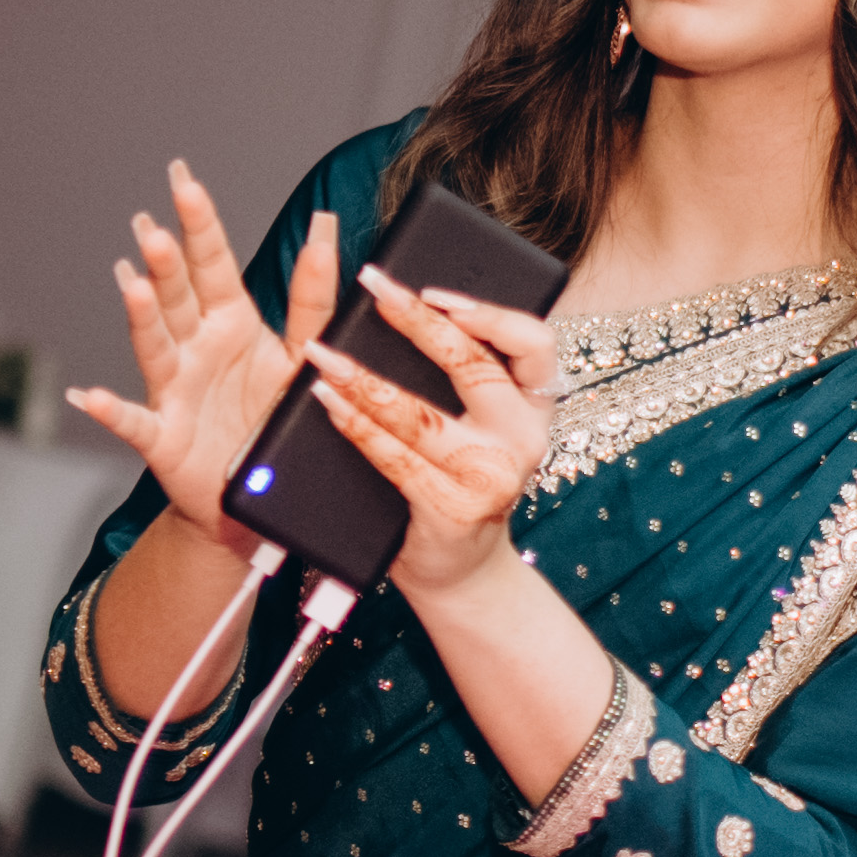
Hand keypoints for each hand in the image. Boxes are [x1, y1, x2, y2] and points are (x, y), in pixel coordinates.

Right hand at [68, 163, 336, 527]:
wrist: (253, 496)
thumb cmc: (271, 419)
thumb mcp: (300, 352)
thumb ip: (312, 292)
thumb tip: (326, 224)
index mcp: (231, 323)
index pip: (212, 263)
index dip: (200, 224)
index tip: (185, 181)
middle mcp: (196, 349)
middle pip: (179, 297)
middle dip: (166, 262)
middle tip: (157, 227)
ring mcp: (174, 391)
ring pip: (156, 346)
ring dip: (143, 315)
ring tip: (133, 284)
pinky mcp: (163, 439)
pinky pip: (134, 423)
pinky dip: (111, 411)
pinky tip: (89, 395)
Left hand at [298, 266, 563, 599]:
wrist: (459, 570)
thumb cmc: (459, 482)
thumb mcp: (482, 424)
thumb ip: (469, 372)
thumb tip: (412, 304)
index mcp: (534, 405)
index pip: (534, 341)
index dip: (489, 311)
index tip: (435, 291)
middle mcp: (524, 438)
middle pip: (475, 365)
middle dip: (417, 319)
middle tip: (373, 286)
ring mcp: (492, 477)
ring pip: (421, 413)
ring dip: (364, 377)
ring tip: (322, 352)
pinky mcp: (455, 510)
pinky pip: (395, 457)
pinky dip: (356, 426)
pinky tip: (327, 403)